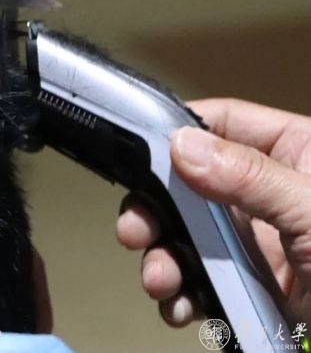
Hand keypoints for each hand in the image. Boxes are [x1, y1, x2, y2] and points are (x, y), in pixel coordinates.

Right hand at [116, 98, 310, 326]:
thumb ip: (252, 177)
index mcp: (295, 154)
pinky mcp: (250, 286)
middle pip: (190, 183)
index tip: (141, 149)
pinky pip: (200, 279)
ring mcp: (257, 242)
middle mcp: (267, 193)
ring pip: (188, 235)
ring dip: (164, 257)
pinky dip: (181, 294)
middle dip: (158, 208)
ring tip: (160, 281)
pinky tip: (180, 307)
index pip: (225, 122)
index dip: (180, 130)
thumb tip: (182, 145)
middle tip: (134, 230)